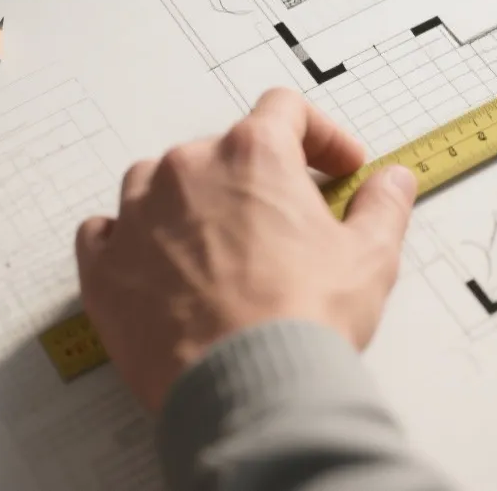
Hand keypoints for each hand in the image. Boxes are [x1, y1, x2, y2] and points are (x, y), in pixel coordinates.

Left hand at [75, 87, 416, 411]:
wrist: (245, 386)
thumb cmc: (302, 319)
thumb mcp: (370, 257)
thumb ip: (382, 207)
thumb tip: (393, 183)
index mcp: (253, 154)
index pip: (285, 110)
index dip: (319, 136)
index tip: (335, 167)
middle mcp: (187, 170)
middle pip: (221, 147)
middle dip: (255, 179)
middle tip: (283, 222)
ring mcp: (137, 216)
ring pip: (156, 181)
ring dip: (187, 200)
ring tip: (217, 243)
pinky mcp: (103, 267)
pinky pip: (104, 231)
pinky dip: (128, 239)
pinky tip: (156, 264)